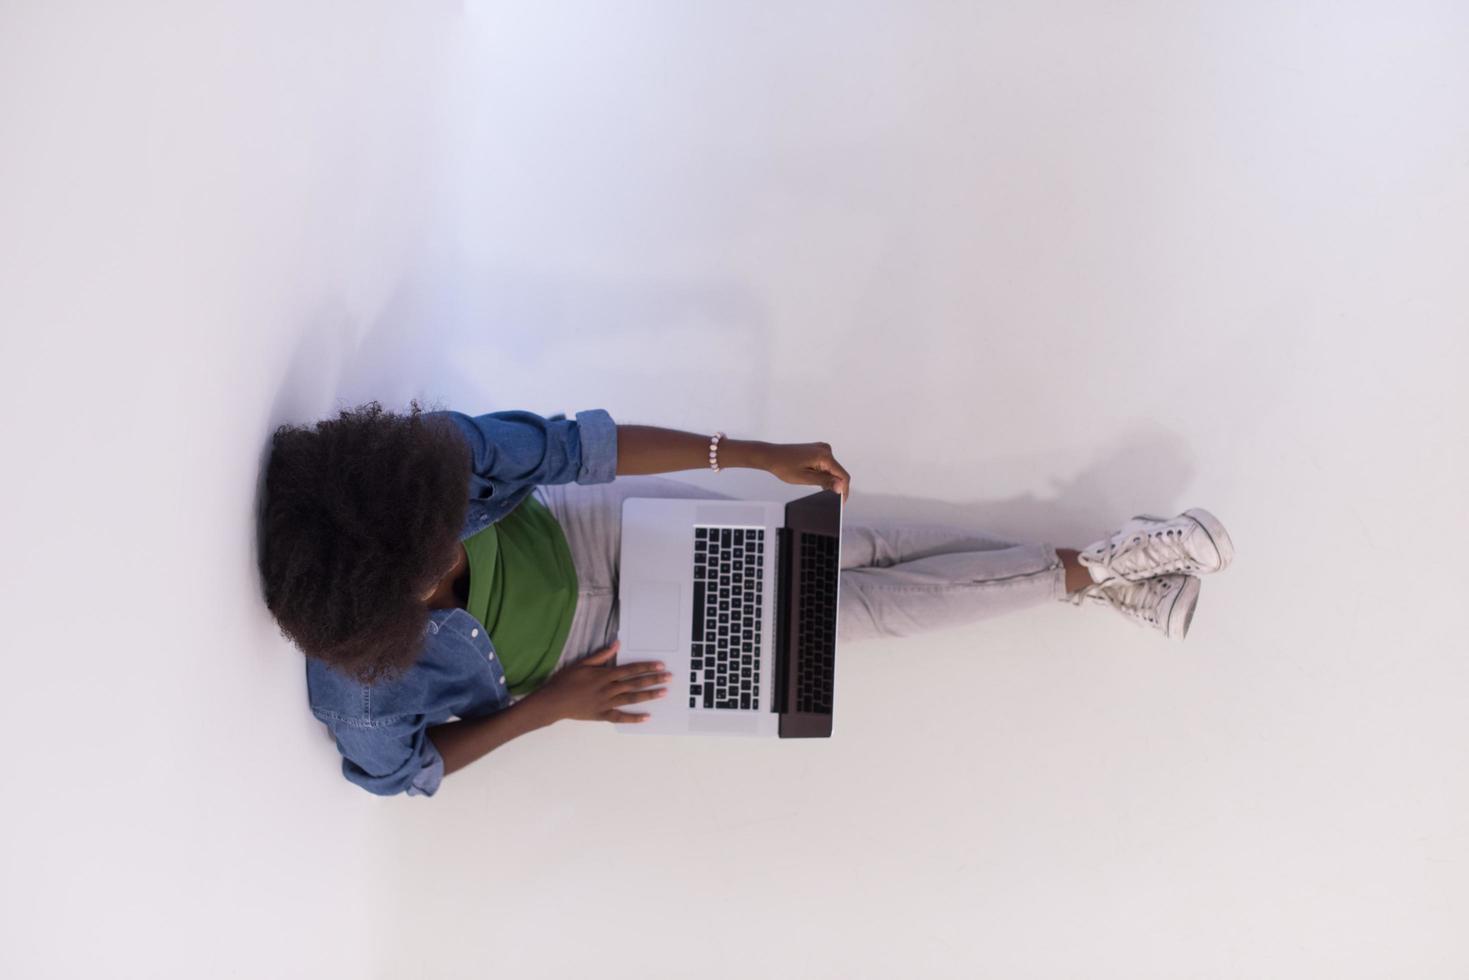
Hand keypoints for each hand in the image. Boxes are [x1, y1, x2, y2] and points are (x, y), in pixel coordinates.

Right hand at [531, 639, 669, 723]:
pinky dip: (634, 718)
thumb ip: (601, 655)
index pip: (631, 670)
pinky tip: (647, 717)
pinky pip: (621, 717)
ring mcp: (606, 703)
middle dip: (654, 680)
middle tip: (669, 678)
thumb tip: (616, 644)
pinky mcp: (602, 715)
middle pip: (635, 684)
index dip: (647, 667)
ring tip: (663, 693)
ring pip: (632, 699)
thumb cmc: (565, 681)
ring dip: (649, 696)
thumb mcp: (581, 663)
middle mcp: (608, 689)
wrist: (553, 702)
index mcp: (604, 675)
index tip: (660, 666)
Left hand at [761, 441, 850, 503]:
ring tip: (818, 488)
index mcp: (824, 455)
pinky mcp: (817, 451)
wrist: (771, 456)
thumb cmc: (784, 466)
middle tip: (831, 499)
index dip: (844, 491)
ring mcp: (821, 449)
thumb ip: (825, 481)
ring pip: (833, 470)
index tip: (841, 502)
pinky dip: (824, 475)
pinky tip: (816, 481)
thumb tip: (841, 486)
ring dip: (829, 481)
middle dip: (836, 486)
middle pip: (839, 473)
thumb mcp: (805, 478)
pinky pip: (826, 465)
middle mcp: (825, 450)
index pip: (843, 476)